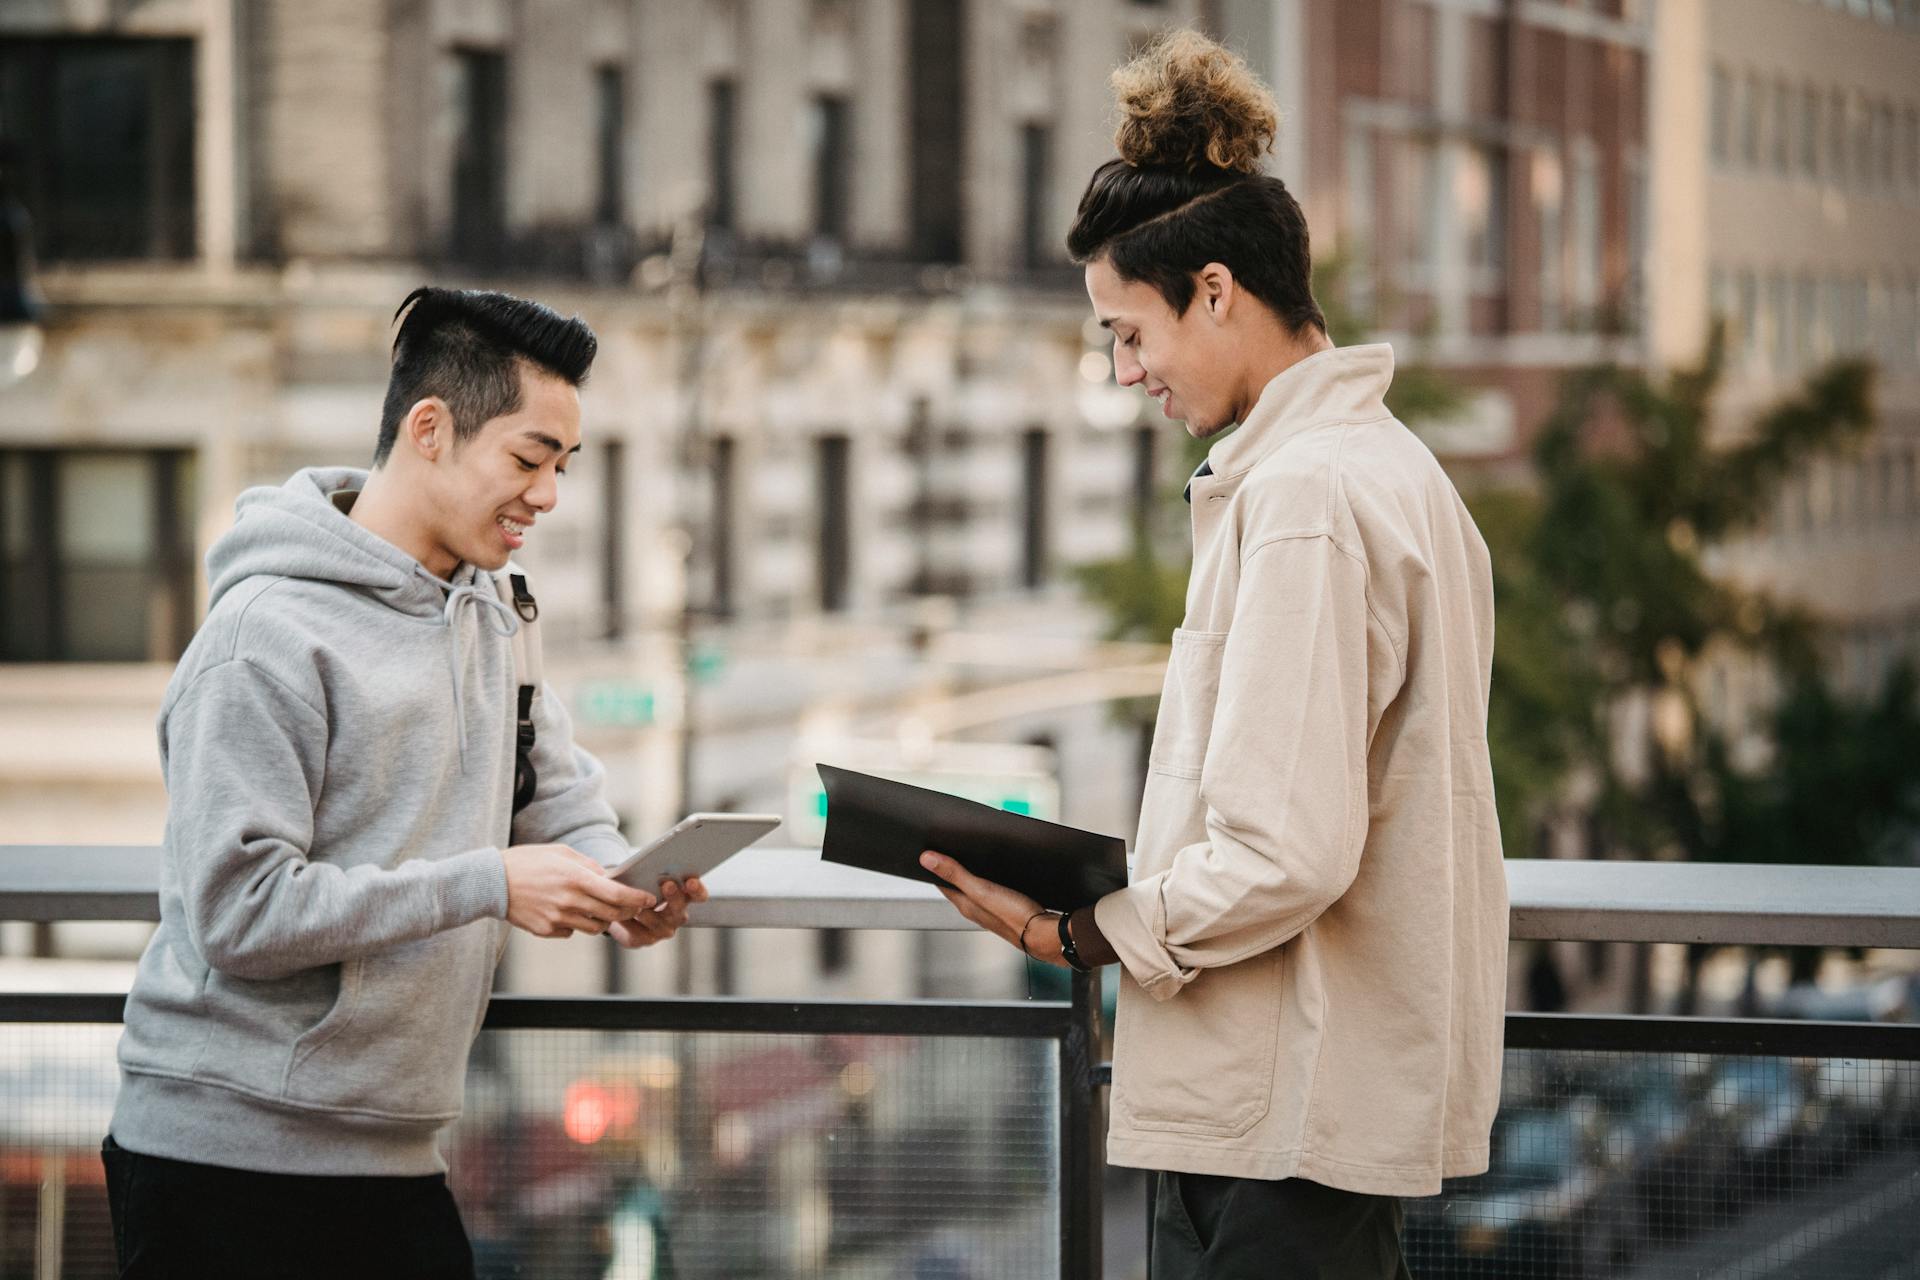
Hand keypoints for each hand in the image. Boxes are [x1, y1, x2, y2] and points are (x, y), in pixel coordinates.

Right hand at [503, 844, 657, 939]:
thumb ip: (588, 865)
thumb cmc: (527, 862)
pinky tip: (567, 912)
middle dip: (627, 911)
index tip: (648, 899)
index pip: (617, 894)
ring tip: (597, 908)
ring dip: (602, 920)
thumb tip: (609, 876)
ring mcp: (558, 919)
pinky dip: (576, 925)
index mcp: (576, 878)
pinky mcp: (546, 931)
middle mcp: (570, 901)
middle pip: (611, 914)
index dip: (637, 899)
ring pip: (595, 928)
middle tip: (631, 906)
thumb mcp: (560, 853)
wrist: (491, 882)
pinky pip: (572, 932)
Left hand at [609, 875, 709, 948]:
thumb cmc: (636, 883)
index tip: (691, 881)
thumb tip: (657, 860)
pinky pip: (636, 934)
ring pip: (658, 924)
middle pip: (680, 911)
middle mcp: (675, 916)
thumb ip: (656, 869)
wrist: (617, 904)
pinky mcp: (641, 940)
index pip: (699, 896)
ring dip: (648, 913)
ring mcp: (660, 931)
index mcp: (683, 898)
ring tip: (637, 904)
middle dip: (674, 898)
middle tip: (667, 884)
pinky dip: (628, 924)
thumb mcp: (647, 873)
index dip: (697, 890)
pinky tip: (621, 916)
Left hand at [919, 850, 1065, 966]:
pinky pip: (992, 892)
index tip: (930, 851)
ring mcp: (991, 911)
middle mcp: (975, 909)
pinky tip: (996, 874)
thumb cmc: (1014, 916)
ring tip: (970, 858)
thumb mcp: (981, 890)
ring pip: (975, 889)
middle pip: (958, 885)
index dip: (935, 866)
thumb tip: (926, 859)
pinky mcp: (1007, 910)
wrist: (1044, 935)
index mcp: (965, 904)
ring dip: (970, 874)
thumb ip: (955, 874)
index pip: (942, 883)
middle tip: (949, 850)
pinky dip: (989, 881)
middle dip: (952, 868)